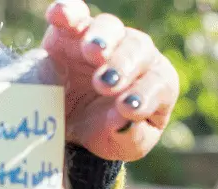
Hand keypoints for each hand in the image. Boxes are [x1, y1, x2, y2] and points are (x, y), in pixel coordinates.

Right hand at [42, 0, 178, 161]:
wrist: (69, 127)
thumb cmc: (107, 133)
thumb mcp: (123, 145)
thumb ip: (130, 136)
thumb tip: (125, 119)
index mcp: (156, 82)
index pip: (158, 82)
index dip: (145, 94)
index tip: (127, 108)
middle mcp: (134, 54)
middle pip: (138, 48)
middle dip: (123, 65)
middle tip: (105, 84)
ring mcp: (104, 40)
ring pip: (109, 27)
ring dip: (101, 38)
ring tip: (92, 53)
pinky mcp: (70, 32)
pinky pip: (73, 13)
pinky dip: (67, 11)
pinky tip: (59, 16)